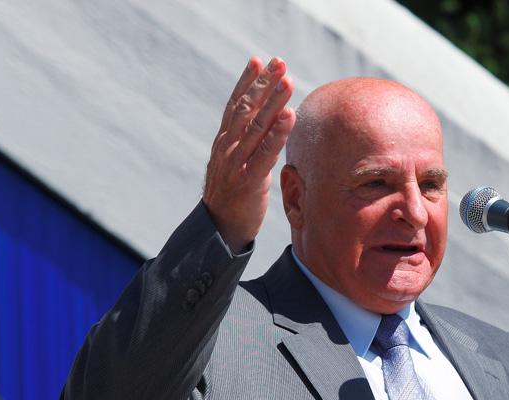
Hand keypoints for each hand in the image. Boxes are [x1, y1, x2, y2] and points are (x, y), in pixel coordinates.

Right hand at [203, 57, 295, 252]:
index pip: (235, 104)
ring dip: (273, 101)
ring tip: (287, 80)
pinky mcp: (248, 179)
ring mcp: (236, 162)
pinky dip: (278, 132)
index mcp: (224, 141)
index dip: (247, 81)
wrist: (219, 229)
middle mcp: (227, 147)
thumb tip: (264, 127)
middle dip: (263, 83)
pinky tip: (289, 116)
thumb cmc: (232, 197)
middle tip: (278, 62)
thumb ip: (247, 146)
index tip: (259, 60)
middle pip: (246, 108)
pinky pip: (265, 151)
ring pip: (256, 125)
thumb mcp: (236, 165)